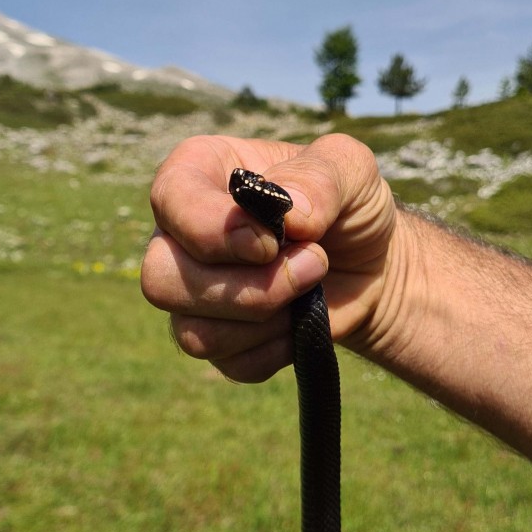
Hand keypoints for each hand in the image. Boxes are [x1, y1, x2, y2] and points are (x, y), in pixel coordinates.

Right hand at [141, 133, 397, 381]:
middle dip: (243, 288)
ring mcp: (190, 291)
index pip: (170, 201)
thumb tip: (291, 213)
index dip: (213, 230)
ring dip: (265, 318)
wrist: (370, 263)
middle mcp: (178, 234)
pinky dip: (275, 349)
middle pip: (161, 279)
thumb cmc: (347, 204)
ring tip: (311, 287)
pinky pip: (227, 362)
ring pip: (191, 332)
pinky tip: (301, 321)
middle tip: (311, 267)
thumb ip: (320, 177)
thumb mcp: (350, 168)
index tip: (271, 240)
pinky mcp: (215, 338)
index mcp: (197, 172)